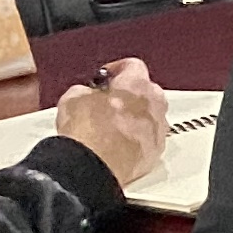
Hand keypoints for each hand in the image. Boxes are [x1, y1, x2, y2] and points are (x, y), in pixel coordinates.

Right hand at [52, 59, 170, 187]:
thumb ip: (85, 90)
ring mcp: (158, 129)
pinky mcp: (156, 151)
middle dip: (127, 93)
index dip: (115, 69)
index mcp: (136, 85)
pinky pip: (149, 137)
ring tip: (110, 124)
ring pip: (150, 115)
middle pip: (146, 90)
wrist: (94, 166)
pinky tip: (117, 143)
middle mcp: (154, 105)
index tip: (105, 76)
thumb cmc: (88, 133)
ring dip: (134, 116)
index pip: (133, 65)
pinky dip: (136, 137)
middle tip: (107, 100)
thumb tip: (85, 94)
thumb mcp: (73, 98)